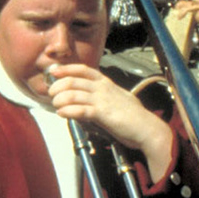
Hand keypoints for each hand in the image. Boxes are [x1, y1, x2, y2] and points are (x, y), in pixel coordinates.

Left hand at [45, 63, 174, 179]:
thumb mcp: (118, 99)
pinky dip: (67, 111)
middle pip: (73, 81)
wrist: (147, 128)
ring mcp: (102, 100)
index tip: (54, 71)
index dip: (67, 69)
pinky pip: (79, 110)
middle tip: (51, 94)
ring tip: (56, 105)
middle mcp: (103, 88)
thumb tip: (87, 99)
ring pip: (73, 94)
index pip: (83, 70)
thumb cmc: (133, 116)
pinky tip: (62, 114)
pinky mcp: (102, 113)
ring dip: (59, 100)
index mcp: (106, 83)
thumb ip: (103, 96)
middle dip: (57, 86)